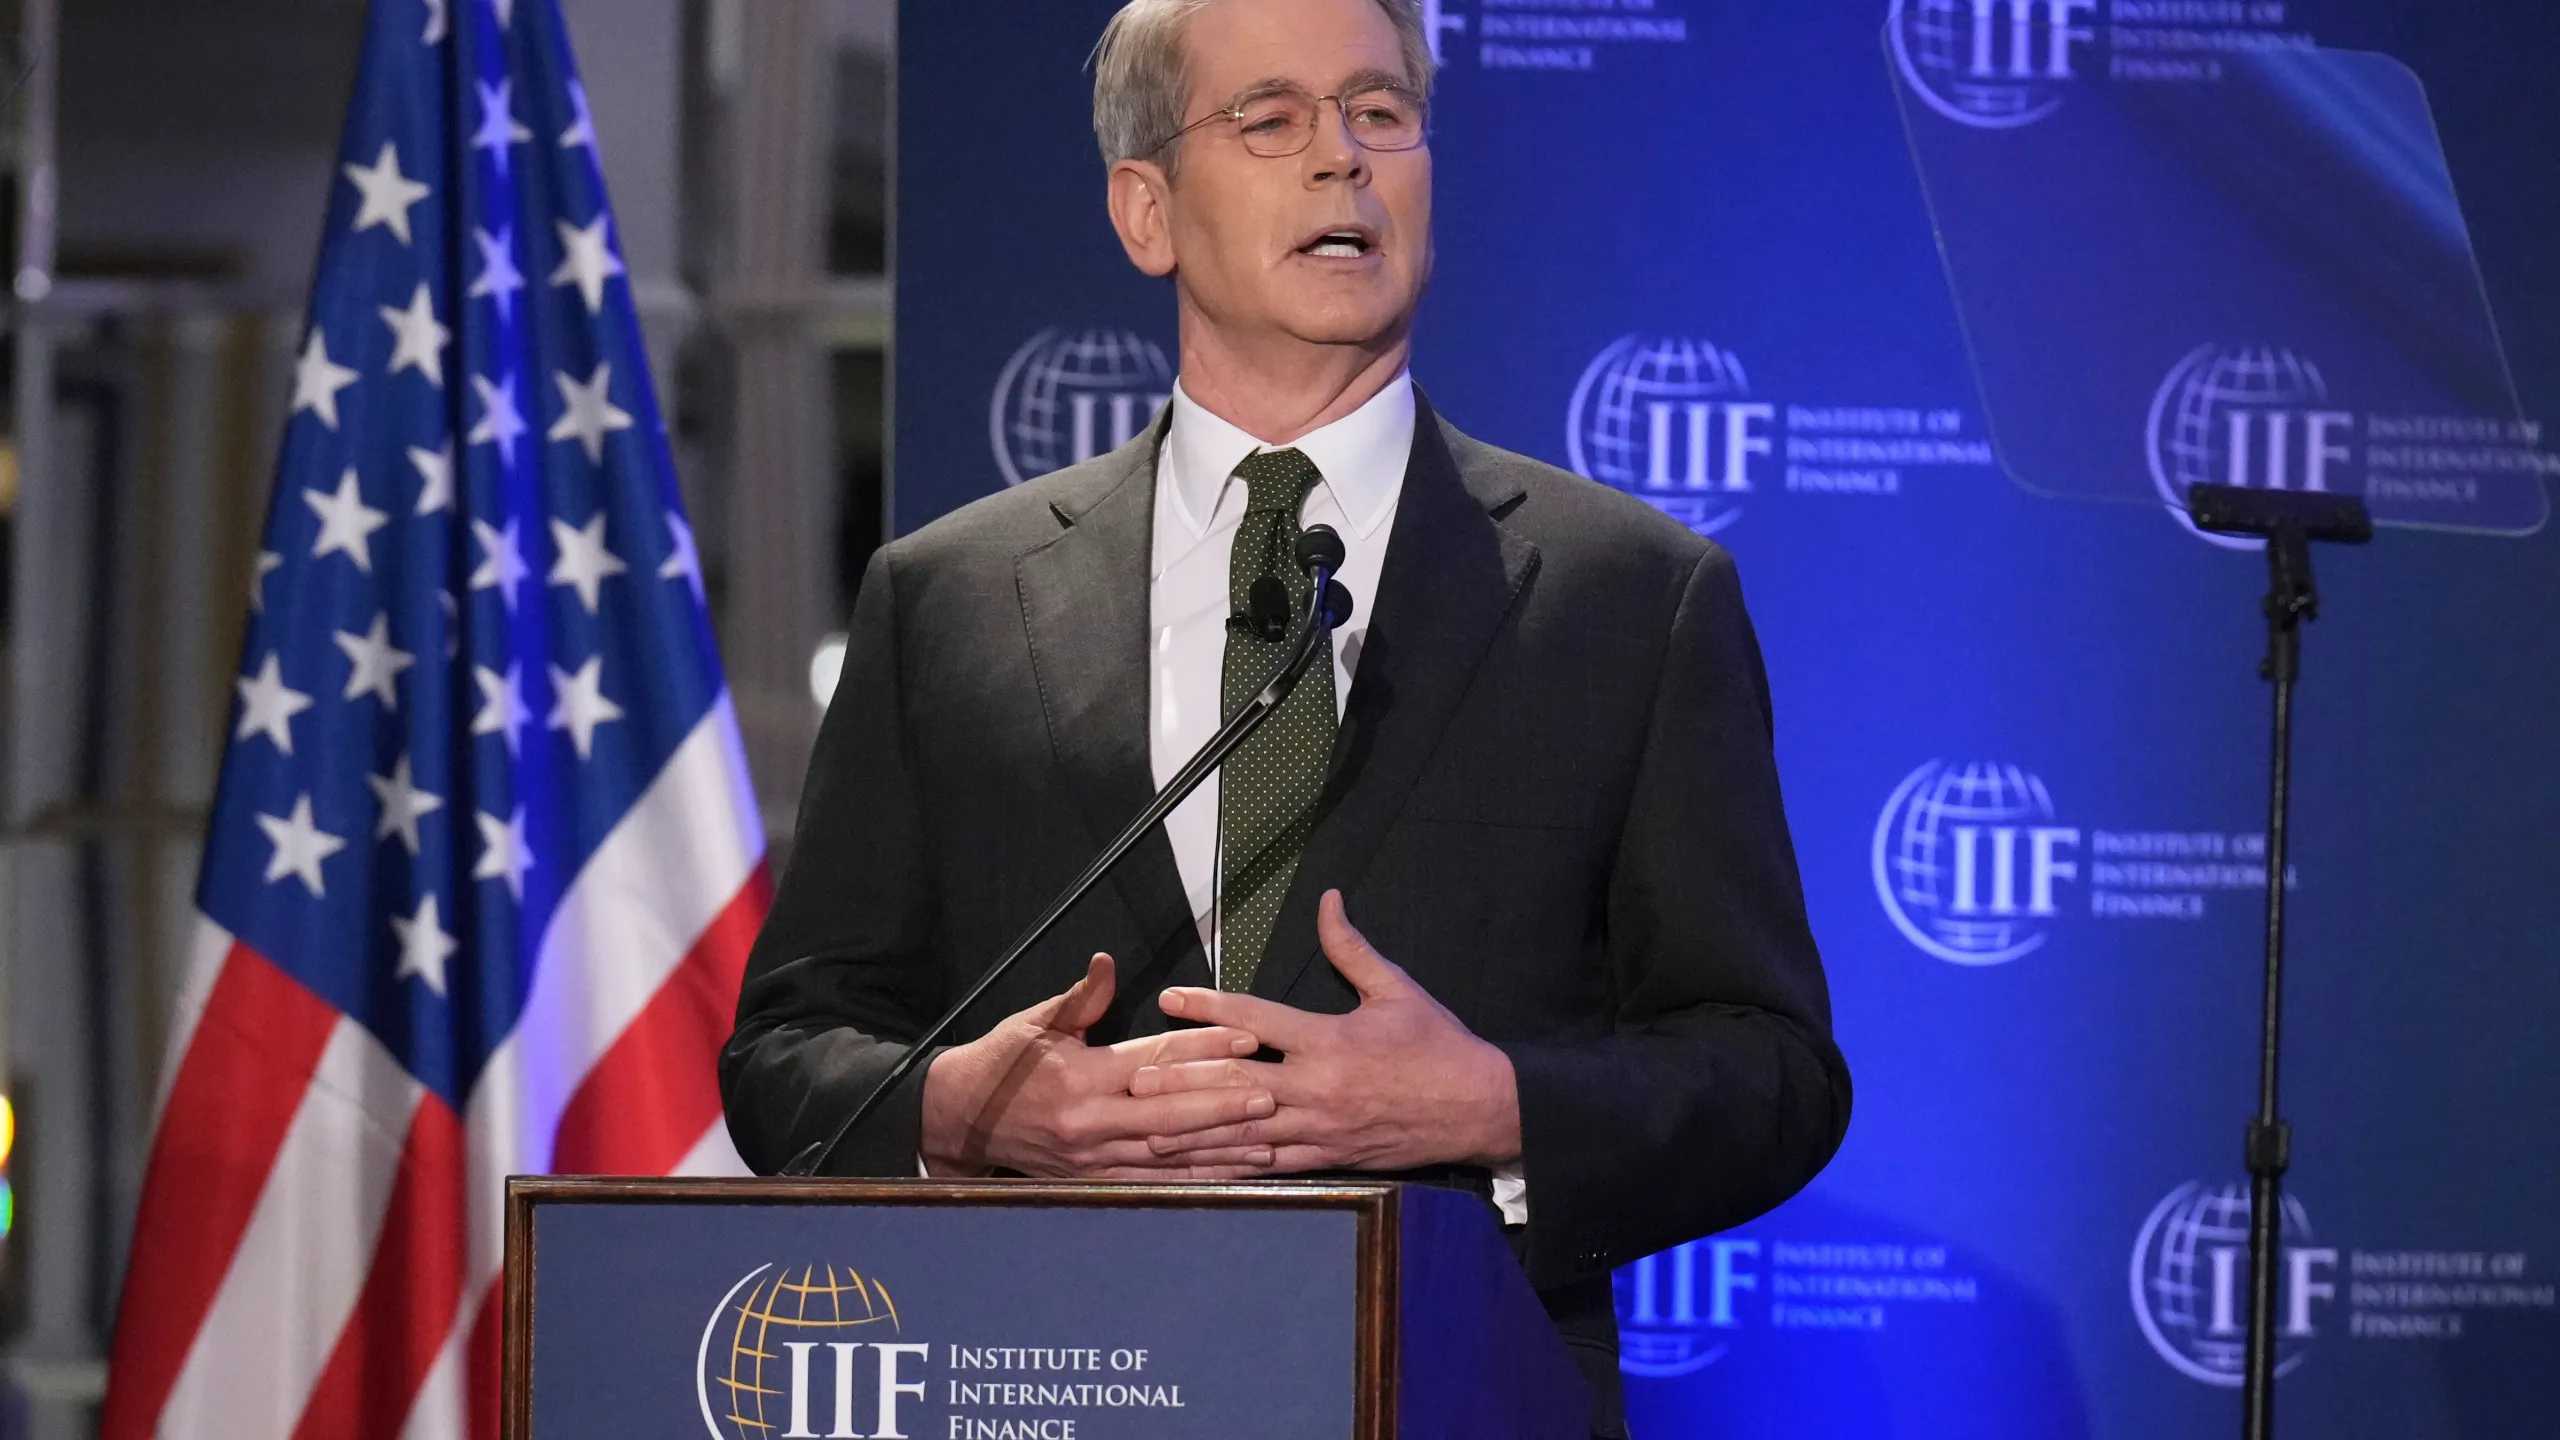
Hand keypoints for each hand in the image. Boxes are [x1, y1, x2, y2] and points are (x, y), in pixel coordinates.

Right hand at [918, 953, 1283, 1178]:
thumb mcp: (1036, 1021)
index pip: (1154, 1061)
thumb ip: (1082, 998)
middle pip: (1171, 1116)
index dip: (1203, 1048)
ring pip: (1169, 1156)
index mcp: (1081, 1076)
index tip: (1246, 1038)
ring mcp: (1094, 1158)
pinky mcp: (1094, 1181)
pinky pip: (1155, 1184)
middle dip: (1224, 1106)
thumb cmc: (1002, 1063)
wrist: (961, 1118)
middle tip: (1270, 1095)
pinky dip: (1195, 1181)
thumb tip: (1108, 964)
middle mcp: (1091, 1121)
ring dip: (1219, 1150)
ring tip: (1266, 1141)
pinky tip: (1228, 1176)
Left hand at [1140, 891, 1522, 1173]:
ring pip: (1243, 1131)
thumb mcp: (1397, 989)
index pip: (1257, 1020)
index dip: (1209, 1007)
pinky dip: (1230, 1167)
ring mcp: (1319, 1129)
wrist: (1480, 1108)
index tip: (1170, 1000)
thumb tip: (1328, 900)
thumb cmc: (1439, 1046)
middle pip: (1235, 1083)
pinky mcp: (1327, 1159)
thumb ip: (1351, 948)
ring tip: (1147, 1129)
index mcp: (1331, 1040)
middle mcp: (1317, 1087)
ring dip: (1193, 1131)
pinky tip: (1198, 1170)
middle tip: (1135, 1075)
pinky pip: (1269, 1166)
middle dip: (1182, 1079)